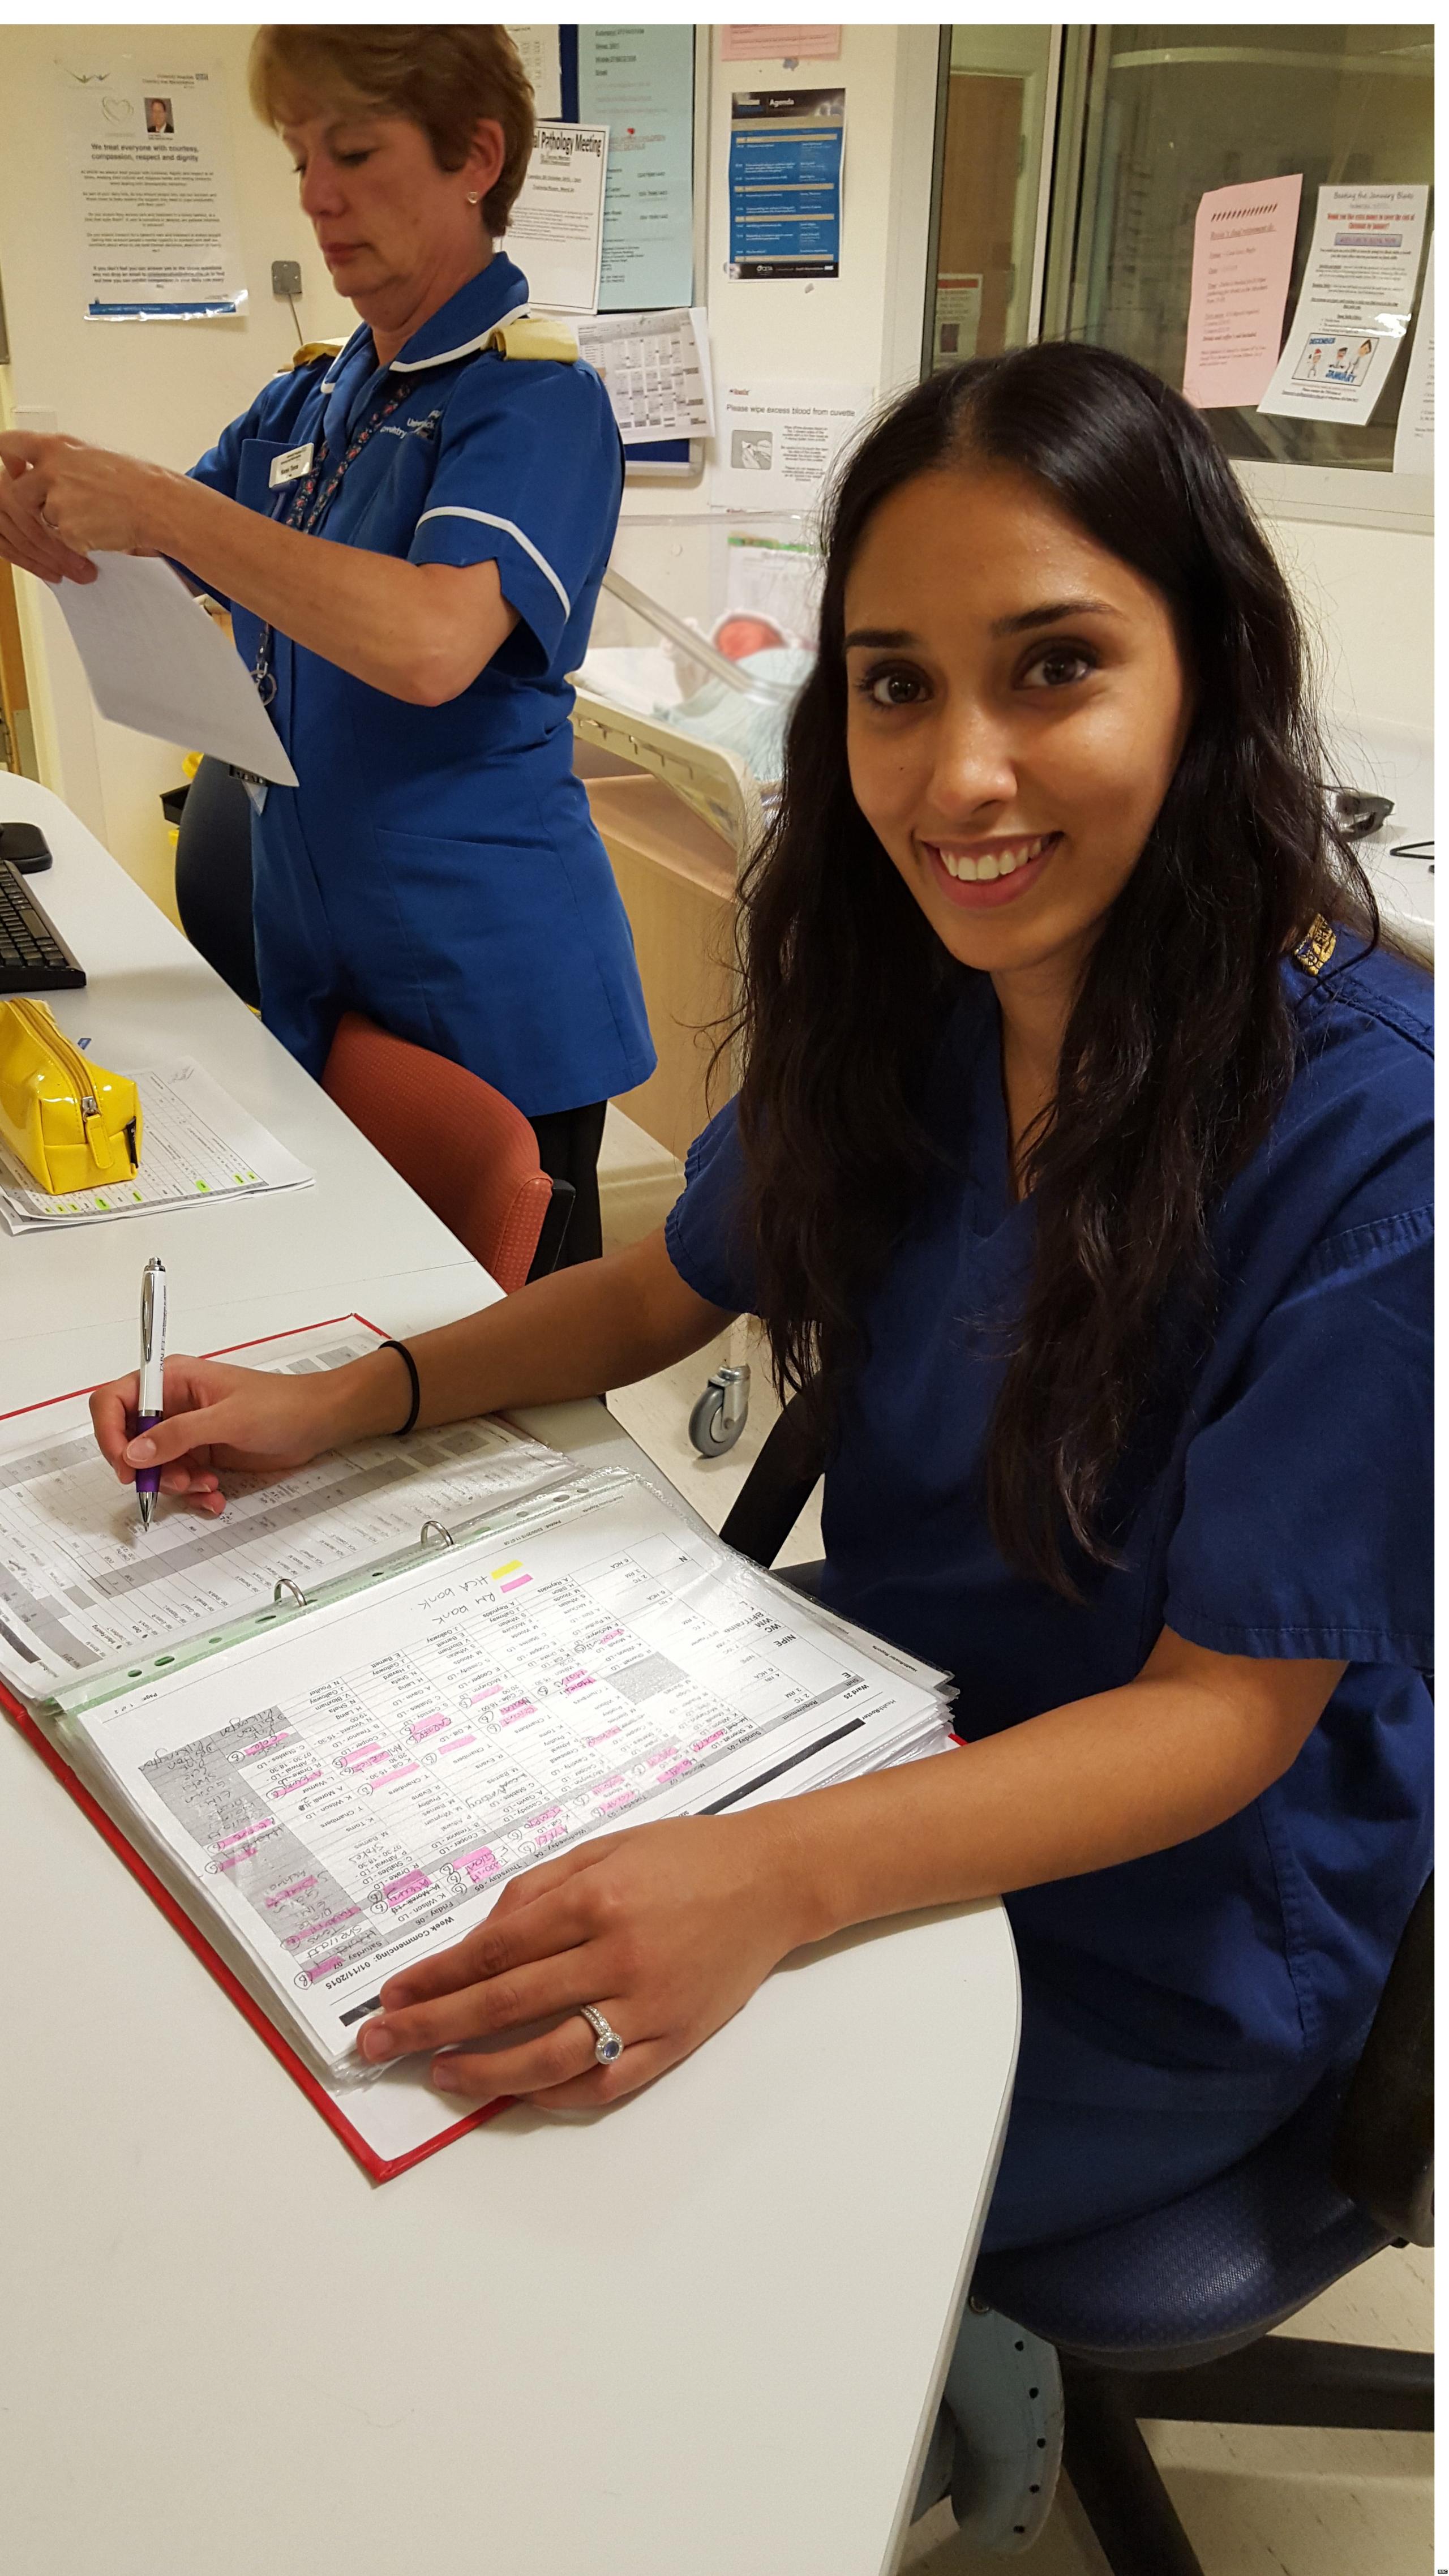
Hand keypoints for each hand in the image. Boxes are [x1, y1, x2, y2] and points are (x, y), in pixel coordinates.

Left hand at [0, 431, 173, 570]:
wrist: (157, 504)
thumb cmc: (134, 481)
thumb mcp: (90, 455)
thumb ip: (60, 459)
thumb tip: (41, 467)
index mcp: (56, 446)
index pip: (8, 445)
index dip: (6, 460)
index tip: (12, 469)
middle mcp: (52, 469)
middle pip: (16, 493)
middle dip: (31, 507)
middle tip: (55, 511)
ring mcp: (58, 500)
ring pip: (41, 519)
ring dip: (59, 525)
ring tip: (91, 520)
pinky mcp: (68, 529)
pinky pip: (62, 540)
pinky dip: (77, 541)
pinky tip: (99, 530)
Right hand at [89, 1351, 361, 1514]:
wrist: (318, 1423)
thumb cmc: (280, 1405)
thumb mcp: (229, 1418)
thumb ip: (180, 1434)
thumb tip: (135, 1451)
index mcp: (171, 1380)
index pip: (115, 1401)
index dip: (110, 1433)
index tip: (125, 1465)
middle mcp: (172, 1405)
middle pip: (130, 1441)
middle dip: (148, 1468)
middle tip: (176, 1482)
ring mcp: (186, 1432)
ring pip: (154, 1467)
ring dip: (175, 1484)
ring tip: (206, 1486)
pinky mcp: (201, 1454)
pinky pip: (180, 1479)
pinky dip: (193, 1493)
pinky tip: (215, 1495)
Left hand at [357, 1811, 814, 2108]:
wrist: (772, 1879)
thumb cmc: (684, 1856)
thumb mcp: (604, 1848)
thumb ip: (537, 1891)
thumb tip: (478, 1943)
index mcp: (595, 1900)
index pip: (493, 1951)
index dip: (435, 1976)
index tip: (392, 1996)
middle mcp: (616, 1956)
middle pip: (505, 2004)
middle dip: (433, 2026)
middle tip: (381, 2043)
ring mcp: (648, 2005)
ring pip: (549, 2056)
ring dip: (484, 2073)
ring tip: (441, 2075)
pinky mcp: (675, 2039)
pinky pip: (607, 2081)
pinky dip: (558, 2094)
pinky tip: (519, 2092)